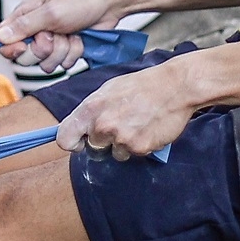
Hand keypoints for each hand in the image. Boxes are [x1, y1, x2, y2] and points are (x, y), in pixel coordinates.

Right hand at [0, 0, 116, 73]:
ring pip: (46, 63)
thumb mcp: (50, 12)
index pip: (4, 40)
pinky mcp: (65, 50)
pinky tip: (79, 39)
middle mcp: (36, 30)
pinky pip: (63, 64)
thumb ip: (24, 26)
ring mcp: (51, 41)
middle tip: (55, 35)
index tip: (24, 47)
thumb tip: (0, 36)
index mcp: (26, 16)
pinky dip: (73, 53)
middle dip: (44, 50)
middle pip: (26, 57)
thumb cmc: (80, 0)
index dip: (11, 49)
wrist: (109, 5)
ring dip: (62, 51)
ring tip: (70, 34)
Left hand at [55, 64, 195, 160]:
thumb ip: (91, 110)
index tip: (80, 142)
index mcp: (91, 108)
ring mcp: (121, 138)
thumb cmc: (141, 86)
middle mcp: (102, 125)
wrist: (175, 86)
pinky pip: (133, 155)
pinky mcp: (139, 148)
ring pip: (114, 154)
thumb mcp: (108, 90)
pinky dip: (140, 145)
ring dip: (123, 145)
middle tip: (121, 125)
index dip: (72, 143)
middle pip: (92, 148)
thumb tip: (79, 127)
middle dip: (104, 141)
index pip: (64, 138)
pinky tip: (148, 129)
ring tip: (137, 125)